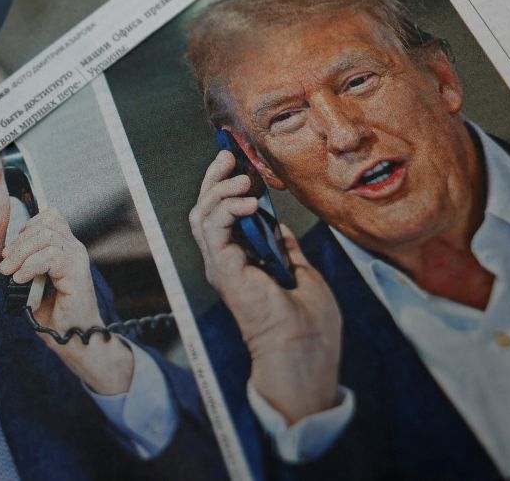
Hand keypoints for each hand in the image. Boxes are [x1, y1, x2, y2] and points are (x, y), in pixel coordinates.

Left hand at [0, 208, 134, 394]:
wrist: (73, 337)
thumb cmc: (55, 313)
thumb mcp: (35, 282)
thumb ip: (26, 263)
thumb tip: (7, 253)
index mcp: (66, 247)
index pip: (51, 217)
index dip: (29, 226)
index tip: (12, 249)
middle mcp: (74, 249)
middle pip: (46, 224)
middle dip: (19, 242)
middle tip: (6, 264)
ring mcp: (78, 259)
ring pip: (47, 238)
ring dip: (22, 254)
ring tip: (10, 273)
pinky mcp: (78, 273)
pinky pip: (51, 257)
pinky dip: (31, 266)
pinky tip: (21, 279)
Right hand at [190, 150, 341, 424]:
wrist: (306, 352)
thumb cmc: (307, 324)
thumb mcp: (301, 272)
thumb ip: (285, 248)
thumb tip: (277, 226)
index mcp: (240, 262)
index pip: (221, 215)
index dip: (227, 187)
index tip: (242, 164)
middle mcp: (224, 262)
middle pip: (205, 210)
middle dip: (214, 180)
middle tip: (229, 158)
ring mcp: (221, 267)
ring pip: (202, 216)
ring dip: (220, 191)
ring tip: (244, 181)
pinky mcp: (224, 271)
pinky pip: (213, 232)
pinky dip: (226, 211)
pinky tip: (248, 203)